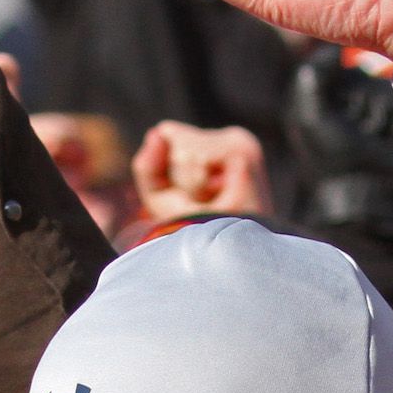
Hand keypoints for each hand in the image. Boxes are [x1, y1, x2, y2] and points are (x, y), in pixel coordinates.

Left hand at [131, 120, 271, 220]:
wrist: (223, 261)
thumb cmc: (196, 234)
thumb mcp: (160, 197)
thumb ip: (148, 164)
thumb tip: (157, 131)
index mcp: (218, 145)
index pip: (168, 135)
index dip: (167, 174)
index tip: (194, 198)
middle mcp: (233, 138)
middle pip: (173, 138)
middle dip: (177, 180)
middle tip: (203, 204)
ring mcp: (241, 143)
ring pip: (184, 150)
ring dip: (189, 186)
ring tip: (212, 204)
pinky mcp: (244, 153)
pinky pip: (197, 159)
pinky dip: (198, 186)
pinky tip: (222, 200)